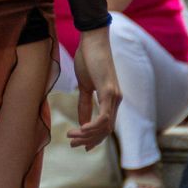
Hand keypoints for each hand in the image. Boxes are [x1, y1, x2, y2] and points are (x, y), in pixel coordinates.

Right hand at [71, 29, 120, 149]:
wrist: (92, 41)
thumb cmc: (88, 59)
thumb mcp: (85, 86)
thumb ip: (85, 104)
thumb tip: (82, 122)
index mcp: (111, 99)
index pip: (106, 126)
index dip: (94, 139)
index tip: (81, 146)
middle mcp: (116, 100)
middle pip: (106, 130)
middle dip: (89, 141)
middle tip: (72, 145)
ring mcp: (114, 97)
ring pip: (105, 127)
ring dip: (87, 135)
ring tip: (71, 136)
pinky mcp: (109, 92)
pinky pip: (104, 117)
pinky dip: (93, 126)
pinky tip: (81, 129)